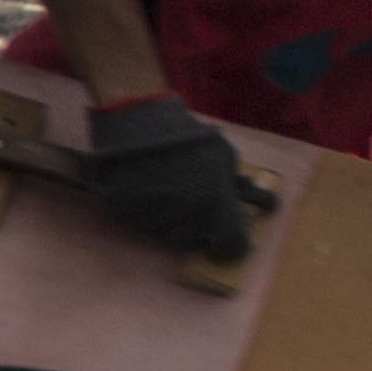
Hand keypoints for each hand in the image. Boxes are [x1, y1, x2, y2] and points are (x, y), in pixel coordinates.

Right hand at [83, 95, 253, 262]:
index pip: (233, 246)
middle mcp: (186, 221)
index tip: (225, 239)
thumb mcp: (221, 152)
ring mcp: (155, 222)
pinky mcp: (128, 219)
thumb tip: (243, 197)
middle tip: (192, 203)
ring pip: (169, 235)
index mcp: (215, 207)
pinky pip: (144, 225)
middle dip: (198, 227)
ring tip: (167, 190)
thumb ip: (236, 180)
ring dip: (173, 220)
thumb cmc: (185, 137)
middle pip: (197, 242)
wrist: (133, 124)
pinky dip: (148, 213)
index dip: (232, 246)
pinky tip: (148, 190)